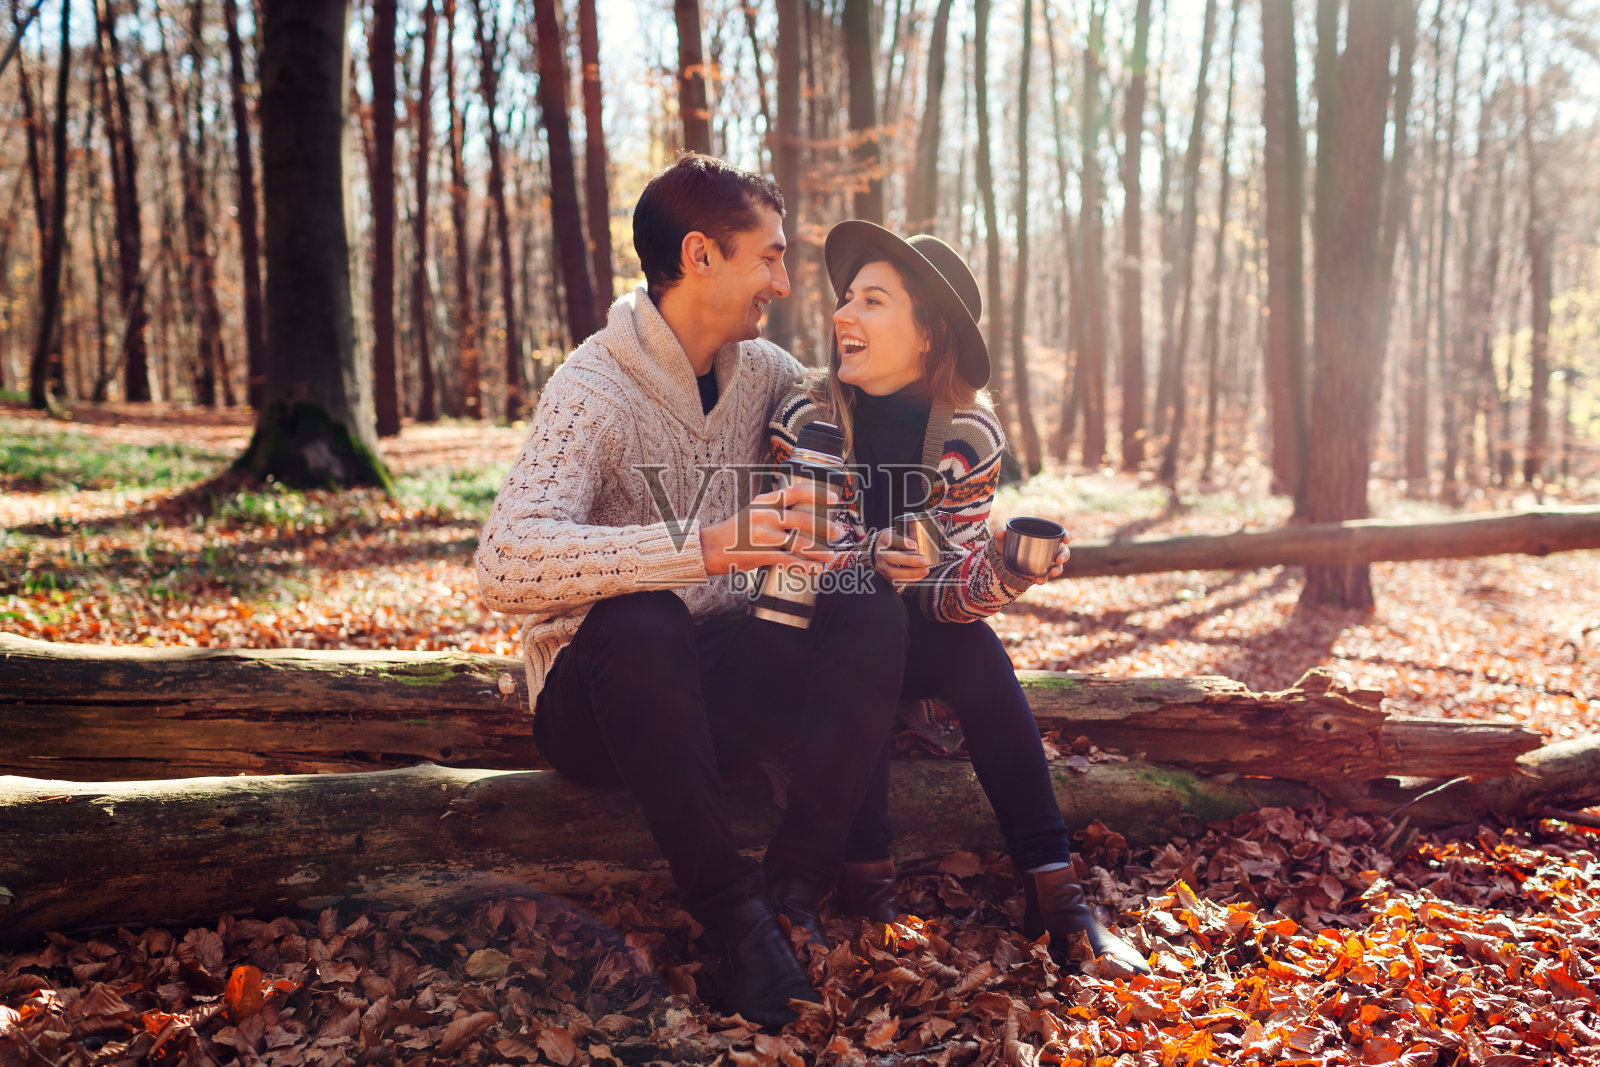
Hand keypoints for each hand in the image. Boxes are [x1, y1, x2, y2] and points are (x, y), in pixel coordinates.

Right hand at [700, 481, 843, 574]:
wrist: (711, 547)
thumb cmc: (737, 531)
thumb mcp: (754, 510)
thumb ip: (775, 508)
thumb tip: (802, 511)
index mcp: (765, 502)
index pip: (796, 492)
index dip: (818, 494)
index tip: (835, 499)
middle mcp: (765, 516)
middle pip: (803, 519)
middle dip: (825, 527)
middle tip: (838, 532)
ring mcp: (763, 535)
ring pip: (799, 542)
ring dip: (819, 550)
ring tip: (831, 555)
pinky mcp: (761, 554)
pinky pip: (789, 560)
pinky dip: (805, 565)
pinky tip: (816, 568)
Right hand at [874, 531, 931, 583]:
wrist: (882, 551)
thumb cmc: (896, 540)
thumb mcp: (902, 532)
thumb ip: (919, 531)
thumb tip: (941, 528)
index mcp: (884, 538)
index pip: (890, 539)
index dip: (901, 542)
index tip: (915, 545)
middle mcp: (881, 553)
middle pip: (891, 557)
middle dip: (908, 560)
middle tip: (923, 560)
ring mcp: (882, 566)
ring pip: (893, 572)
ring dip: (910, 573)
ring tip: (925, 570)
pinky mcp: (886, 576)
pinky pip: (897, 580)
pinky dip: (910, 579)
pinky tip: (920, 576)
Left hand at [994, 527, 1070, 584]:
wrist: (1002, 564)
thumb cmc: (1006, 546)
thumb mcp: (1002, 540)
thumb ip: (1000, 534)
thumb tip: (1001, 532)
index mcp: (1043, 537)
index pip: (1059, 534)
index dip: (1066, 536)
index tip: (1065, 539)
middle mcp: (1048, 550)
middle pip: (1063, 552)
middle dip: (1064, 556)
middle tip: (1058, 559)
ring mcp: (1046, 563)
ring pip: (1058, 566)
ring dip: (1058, 570)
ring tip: (1052, 573)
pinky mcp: (1041, 573)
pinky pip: (1046, 577)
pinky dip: (1044, 579)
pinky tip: (1038, 580)